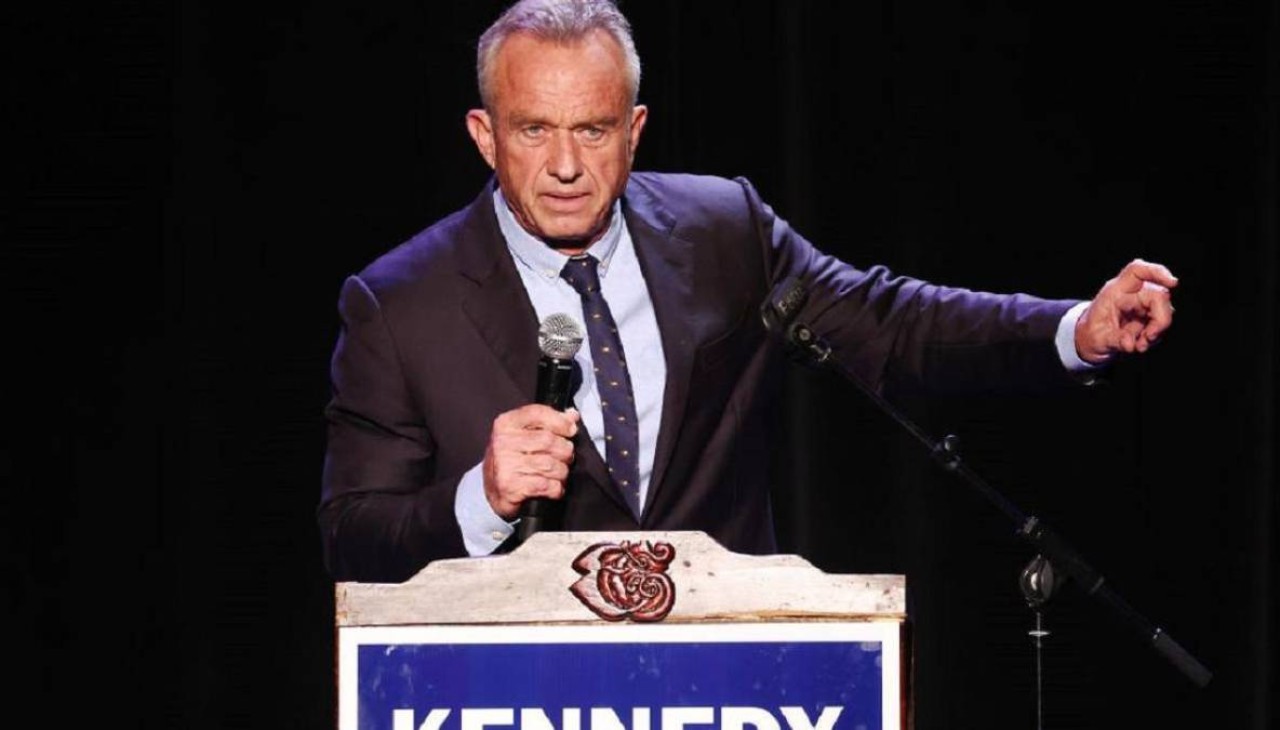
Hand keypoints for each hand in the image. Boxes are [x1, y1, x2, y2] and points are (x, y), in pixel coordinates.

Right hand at [482, 404, 578, 519]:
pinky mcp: (511, 487)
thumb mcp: (525, 435)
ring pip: (551, 465)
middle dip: (565, 451)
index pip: (538, 413)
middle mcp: (502, 442)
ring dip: (561, 472)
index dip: (560, 421)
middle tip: (565, 457)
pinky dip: (556, 488)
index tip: (571, 430)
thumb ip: (548, 423)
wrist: (494, 490)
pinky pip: (547, 485)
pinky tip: (552, 487)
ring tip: (558, 473)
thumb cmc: (513, 459)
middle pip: (548, 440)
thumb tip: (571, 416)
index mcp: (506, 424)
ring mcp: (505, 465)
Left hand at [1075, 258, 1177, 363]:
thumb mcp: (1097, 339)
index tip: (1172, 283)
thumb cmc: (1092, 333)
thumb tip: (1130, 343)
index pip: (1136, 272)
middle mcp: (1131, 294)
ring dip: (1156, 332)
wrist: (1091, 339)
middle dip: (1161, 320)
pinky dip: (1154, 337)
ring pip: (1164, 311)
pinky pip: (1160, 324)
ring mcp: (1142, 305)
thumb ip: (1114, 340)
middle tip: (1148, 338)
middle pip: (1158, 296)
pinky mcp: (1149, 316)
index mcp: (1115, 292)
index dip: (1156, 272)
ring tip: (1139, 346)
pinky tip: (1141, 344)